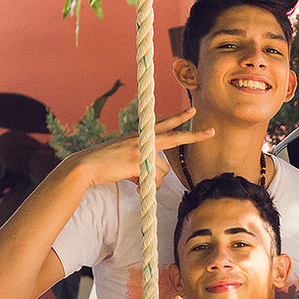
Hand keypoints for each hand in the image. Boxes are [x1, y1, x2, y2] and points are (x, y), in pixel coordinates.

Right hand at [75, 108, 213, 190]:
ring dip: (153, 180)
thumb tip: (152, 179)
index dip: (178, 118)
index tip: (192, 111)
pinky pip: (153, 178)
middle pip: (174, 136)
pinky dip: (147, 186)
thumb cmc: (104, 164)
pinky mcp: (137, 161)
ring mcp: (141, 149)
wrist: (86, 166)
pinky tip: (137, 187)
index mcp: (139, 135)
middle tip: (212, 132)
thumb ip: (141, 165)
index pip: (162, 124)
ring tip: (137, 182)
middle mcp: (142, 138)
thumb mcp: (125, 159)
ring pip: (163, 169)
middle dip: (194, 135)